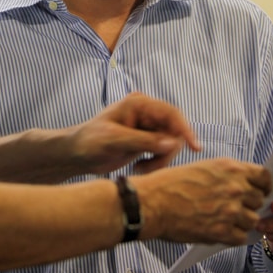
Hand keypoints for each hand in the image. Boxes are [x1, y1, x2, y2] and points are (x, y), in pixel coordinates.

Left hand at [65, 92, 201, 175]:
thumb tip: (172, 143)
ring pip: (170, 144)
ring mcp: (147, 127)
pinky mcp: (146, 141)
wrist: (77, 154)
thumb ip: (142, 141)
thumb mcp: (114, 140)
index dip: (185, 129)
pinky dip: (156, 163)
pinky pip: (163, 152)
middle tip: (148, 167)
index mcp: (139, 104)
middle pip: (174, 131)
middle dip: (166, 152)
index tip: (195, 147)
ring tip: (140, 169)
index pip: (171, 114)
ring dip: (160, 160)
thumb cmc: (89, 141)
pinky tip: (139, 168)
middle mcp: (146, 113)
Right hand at [135, 158, 272, 246]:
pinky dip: (232, 236)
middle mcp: (234, 187)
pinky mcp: (223, 231)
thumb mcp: (202, 167)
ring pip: (252, 221)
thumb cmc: (169, 184)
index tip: (260, 191)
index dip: (263, 186)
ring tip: (223, 220)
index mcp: (229, 168)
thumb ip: (225, 175)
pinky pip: (241, 237)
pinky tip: (219, 230)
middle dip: (248, 205)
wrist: (152, 202)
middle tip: (234, 208)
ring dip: (240, 222)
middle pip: (259, 200)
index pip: (263, 177)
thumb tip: (241, 186)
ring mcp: (231, 210)